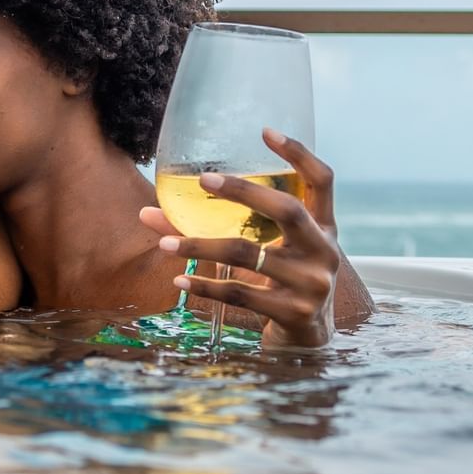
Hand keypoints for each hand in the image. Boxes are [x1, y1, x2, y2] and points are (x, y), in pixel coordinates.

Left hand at [140, 128, 339, 349]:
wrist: (308, 341)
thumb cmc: (281, 283)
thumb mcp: (267, 251)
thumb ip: (221, 227)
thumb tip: (148, 212)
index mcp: (324, 227)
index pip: (323, 180)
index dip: (299, 153)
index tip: (265, 132)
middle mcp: (324, 251)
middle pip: (288, 209)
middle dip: (244, 191)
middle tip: (204, 179)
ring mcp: (312, 283)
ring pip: (247, 253)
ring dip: (200, 246)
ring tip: (165, 243)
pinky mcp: (294, 313)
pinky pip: (240, 292)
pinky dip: (205, 285)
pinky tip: (180, 279)